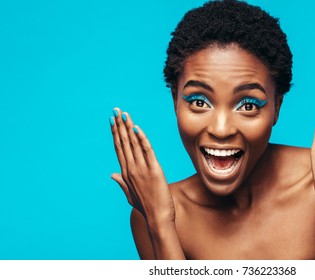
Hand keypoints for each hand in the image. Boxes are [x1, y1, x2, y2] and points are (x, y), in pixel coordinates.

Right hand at [109, 108, 175, 225]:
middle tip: (115, 111)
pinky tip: (137, 128)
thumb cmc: (146, 207)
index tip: (112, 122)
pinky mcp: (154, 170)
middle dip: (119, 125)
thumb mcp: (130, 194)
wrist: (157, 218)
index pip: (119, 149)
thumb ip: (121, 182)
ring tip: (124, 114)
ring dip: (128, 127)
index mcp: (126, 173)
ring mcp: (141, 169)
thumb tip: (112, 174)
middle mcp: (131, 169)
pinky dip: (142, 138)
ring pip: (133, 144)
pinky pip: (147, 151)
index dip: (115, 134)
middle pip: (123, 143)